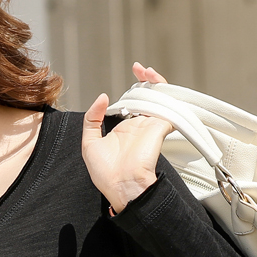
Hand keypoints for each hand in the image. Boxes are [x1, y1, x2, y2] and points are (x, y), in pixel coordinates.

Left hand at [81, 62, 172, 213]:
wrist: (122, 187)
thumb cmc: (106, 174)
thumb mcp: (89, 143)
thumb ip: (92, 119)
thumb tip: (102, 98)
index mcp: (125, 129)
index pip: (132, 104)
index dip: (132, 89)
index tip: (128, 77)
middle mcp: (140, 126)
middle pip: (148, 97)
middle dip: (145, 80)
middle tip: (139, 69)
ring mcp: (151, 125)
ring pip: (160, 98)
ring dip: (156, 82)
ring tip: (146, 71)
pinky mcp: (160, 127)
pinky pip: (168, 106)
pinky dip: (164, 93)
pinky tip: (154, 82)